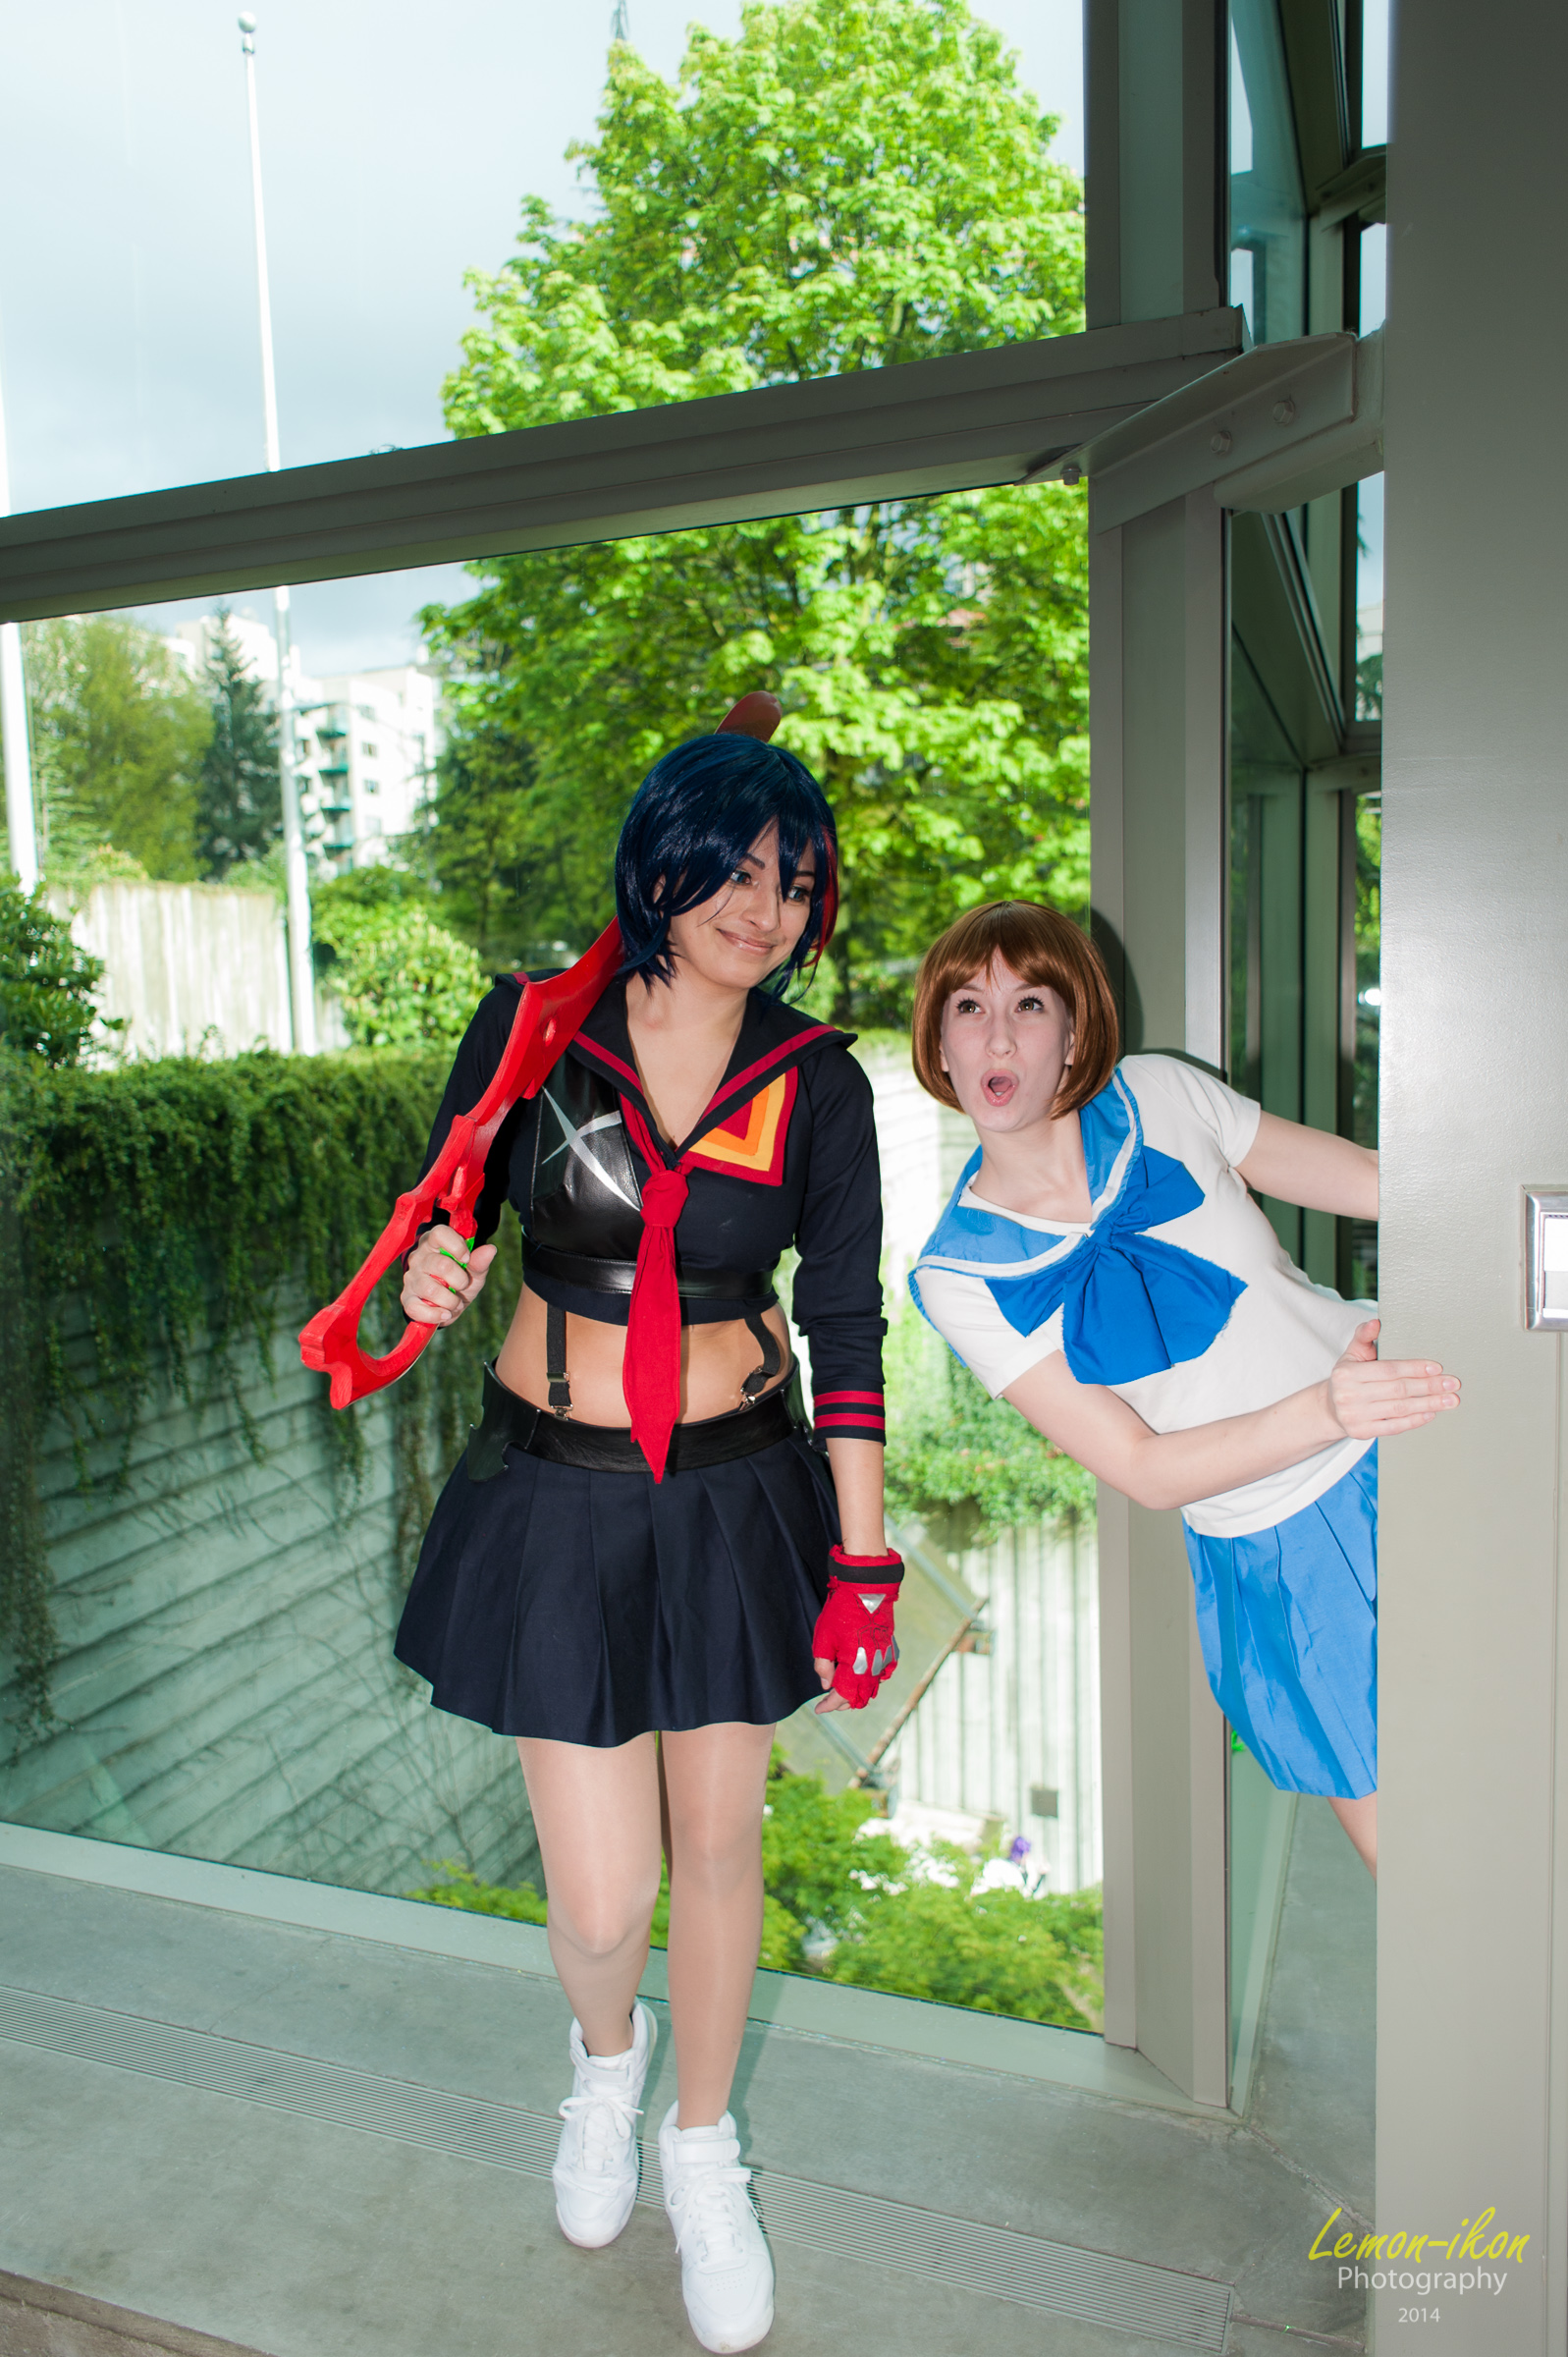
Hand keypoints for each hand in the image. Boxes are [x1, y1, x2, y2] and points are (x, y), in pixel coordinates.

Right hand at [400, 1223, 497, 1327]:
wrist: (448, 1304)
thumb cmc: (459, 1280)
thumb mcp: (473, 1271)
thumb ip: (479, 1261)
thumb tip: (490, 1250)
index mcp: (433, 1243)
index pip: (439, 1233)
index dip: (456, 1246)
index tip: (466, 1259)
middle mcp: (419, 1258)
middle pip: (440, 1264)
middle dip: (459, 1280)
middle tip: (463, 1286)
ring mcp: (411, 1278)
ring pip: (430, 1289)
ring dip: (450, 1301)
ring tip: (457, 1303)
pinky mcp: (407, 1298)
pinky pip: (415, 1308)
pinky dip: (435, 1315)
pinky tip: (445, 1314)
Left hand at [813, 1547, 902, 1711]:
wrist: (866, 1588)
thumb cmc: (841, 1611)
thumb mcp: (823, 1639)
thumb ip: (823, 1666)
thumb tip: (826, 1685)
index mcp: (856, 1665)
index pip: (842, 1696)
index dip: (829, 1705)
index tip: (819, 1708)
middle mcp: (873, 1666)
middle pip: (860, 1696)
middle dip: (843, 1703)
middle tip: (829, 1701)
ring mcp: (885, 1657)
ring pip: (874, 1687)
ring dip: (859, 1693)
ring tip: (843, 1691)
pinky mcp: (890, 1648)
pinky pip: (884, 1673)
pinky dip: (874, 1680)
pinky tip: (864, 1676)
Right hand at [1326, 1317, 1460, 1439]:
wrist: (1329, 1408)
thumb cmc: (1348, 1378)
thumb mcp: (1352, 1354)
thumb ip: (1364, 1336)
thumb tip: (1376, 1322)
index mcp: (1347, 1373)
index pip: (1388, 1370)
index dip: (1415, 1368)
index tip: (1438, 1369)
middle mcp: (1349, 1395)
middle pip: (1398, 1390)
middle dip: (1428, 1387)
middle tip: (1452, 1385)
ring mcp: (1354, 1416)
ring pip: (1399, 1409)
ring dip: (1428, 1404)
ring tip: (1449, 1401)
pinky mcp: (1361, 1432)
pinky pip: (1393, 1427)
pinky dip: (1414, 1421)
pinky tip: (1430, 1414)